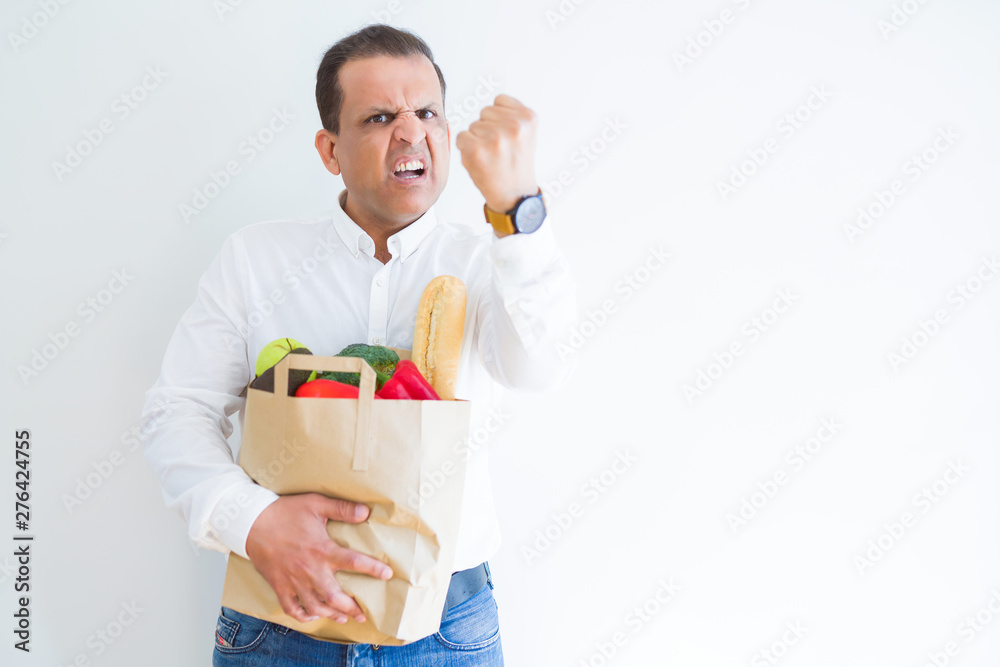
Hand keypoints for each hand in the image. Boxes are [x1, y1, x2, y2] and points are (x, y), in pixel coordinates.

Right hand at [245, 493, 392, 623]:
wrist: (252, 522)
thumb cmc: (285, 512)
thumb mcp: (316, 504)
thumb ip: (342, 509)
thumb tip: (366, 512)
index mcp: (322, 550)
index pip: (353, 562)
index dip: (372, 569)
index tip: (387, 574)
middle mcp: (310, 570)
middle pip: (334, 596)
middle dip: (351, 607)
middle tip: (363, 613)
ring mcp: (293, 581)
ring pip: (315, 606)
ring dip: (331, 614)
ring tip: (343, 617)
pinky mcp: (279, 586)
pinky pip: (292, 608)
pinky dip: (303, 615)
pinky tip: (312, 615)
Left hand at [456, 93, 539, 213]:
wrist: (514, 195)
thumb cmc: (516, 164)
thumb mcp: (525, 133)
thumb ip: (511, 113)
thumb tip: (489, 92)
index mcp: (529, 118)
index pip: (499, 101)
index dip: (499, 118)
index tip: (508, 136)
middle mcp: (514, 126)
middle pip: (484, 112)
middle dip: (488, 128)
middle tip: (499, 150)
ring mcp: (495, 138)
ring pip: (472, 125)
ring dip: (477, 139)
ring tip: (491, 157)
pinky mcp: (476, 150)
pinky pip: (462, 137)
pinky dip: (466, 149)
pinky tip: (481, 161)